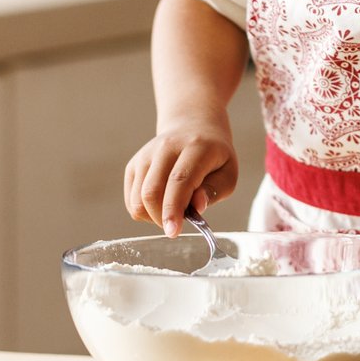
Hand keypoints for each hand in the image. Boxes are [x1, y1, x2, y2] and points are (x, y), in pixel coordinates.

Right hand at [123, 120, 238, 235]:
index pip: (179, 180)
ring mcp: (146, 155)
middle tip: (178, 224)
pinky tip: (162, 205)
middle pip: (152, 192)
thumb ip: (215, 190)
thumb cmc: (214, 157)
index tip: (173, 231)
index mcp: (195, 147)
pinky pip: (131, 200)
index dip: (174, 209)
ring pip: (138, 199)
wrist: (193, 129)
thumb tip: (197, 207)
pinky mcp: (133, 165)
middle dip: (162, 218)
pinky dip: (144, 212)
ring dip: (153, 217)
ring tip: (173, 212)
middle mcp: (166, 147)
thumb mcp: (228, 173)